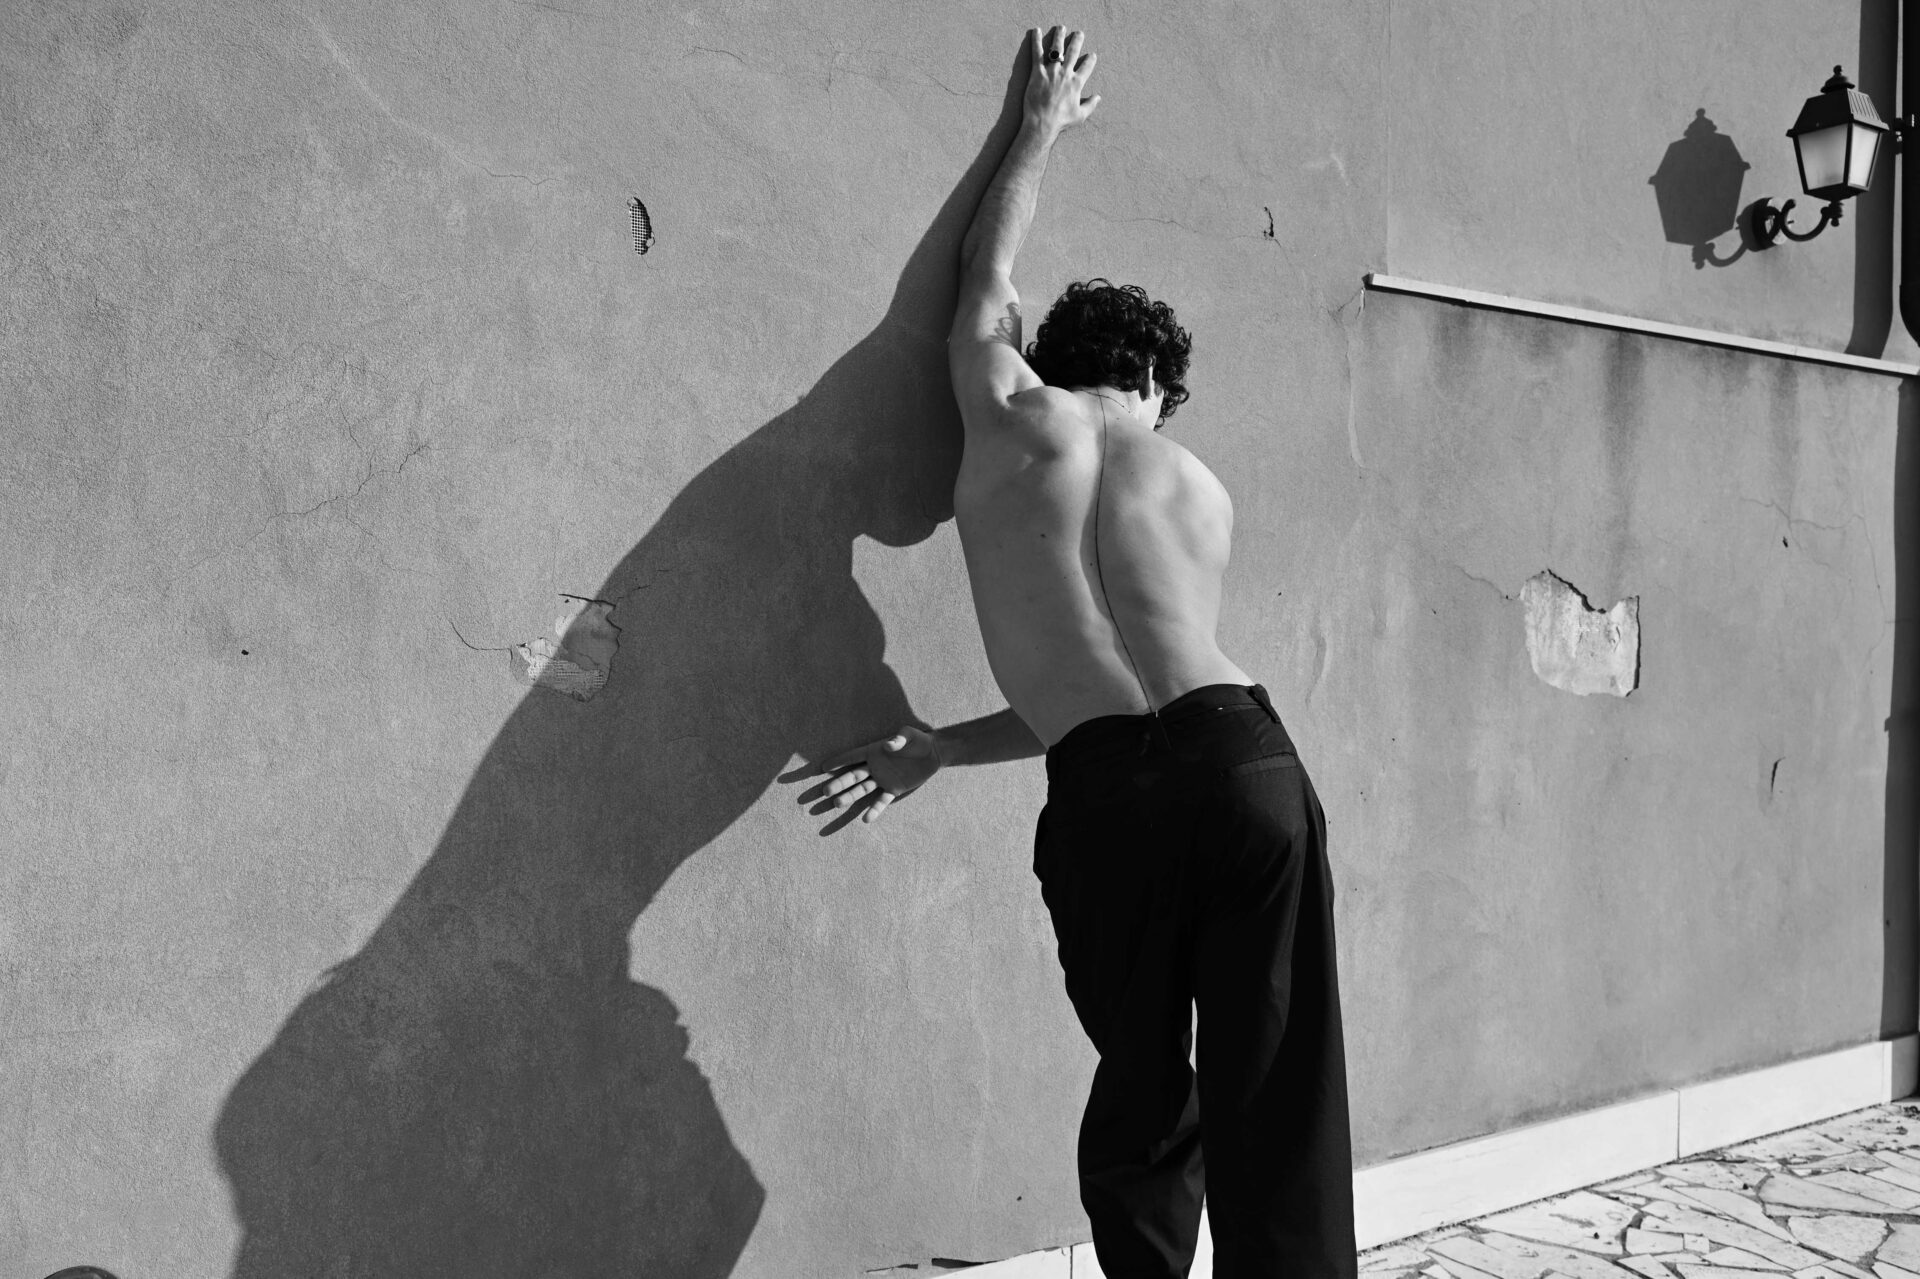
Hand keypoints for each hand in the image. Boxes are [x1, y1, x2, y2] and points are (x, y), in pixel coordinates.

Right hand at [783, 725, 943, 833]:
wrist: (933, 753)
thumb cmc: (919, 740)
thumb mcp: (910, 734)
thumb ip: (899, 739)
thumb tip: (888, 746)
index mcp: (874, 751)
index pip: (852, 756)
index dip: (838, 761)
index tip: (823, 767)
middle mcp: (874, 766)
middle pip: (853, 776)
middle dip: (839, 783)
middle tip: (825, 792)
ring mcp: (882, 779)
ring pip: (862, 789)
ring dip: (850, 796)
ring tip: (837, 804)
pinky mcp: (893, 789)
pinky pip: (881, 800)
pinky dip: (875, 809)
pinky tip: (866, 819)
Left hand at [1024, 25, 1098, 133]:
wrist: (1042, 123)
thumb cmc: (1061, 121)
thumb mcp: (1080, 116)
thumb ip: (1091, 105)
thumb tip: (1098, 97)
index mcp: (1077, 83)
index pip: (1087, 66)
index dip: (1090, 60)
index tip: (1092, 55)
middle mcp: (1066, 74)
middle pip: (1073, 52)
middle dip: (1077, 41)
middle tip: (1079, 33)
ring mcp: (1051, 71)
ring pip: (1057, 49)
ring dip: (1059, 36)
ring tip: (1061, 27)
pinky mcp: (1037, 72)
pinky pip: (1037, 53)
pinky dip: (1036, 41)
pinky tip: (1036, 31)